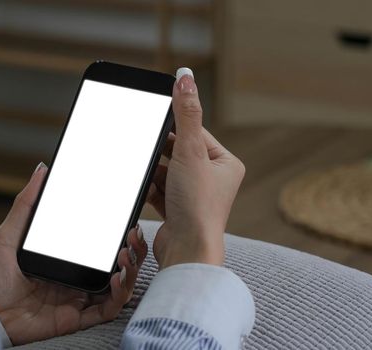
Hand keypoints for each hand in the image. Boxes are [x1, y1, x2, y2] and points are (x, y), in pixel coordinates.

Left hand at [0, 163, 147, 344]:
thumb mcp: (9, 233)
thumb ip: (27, 203)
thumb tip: (41, 170)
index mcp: (63, 258)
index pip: (100, 245)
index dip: (118, 234)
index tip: (127, 219)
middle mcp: (74, 279)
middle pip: (116, 265)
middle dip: (133, 250)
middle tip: (133, 235)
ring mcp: (77, 299)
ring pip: (118, 287)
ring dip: (130, 270)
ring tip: (126, 254)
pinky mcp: (75, 318)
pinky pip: (106, 311)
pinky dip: (119, 296)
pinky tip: (118, 279)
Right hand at [146, 68, 244, 268]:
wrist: (187, 251)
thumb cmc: (197, 206)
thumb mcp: (190, 152)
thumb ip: (186, 114)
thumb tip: (184, 77)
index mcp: (226, 164)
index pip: (196, 133)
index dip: (174, 126)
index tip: (153, 118)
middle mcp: (213, 180)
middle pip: (178, 152)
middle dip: (160, 153)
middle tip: (146, 148)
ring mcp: (193, 197)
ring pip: (165, 172)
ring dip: (153, 173)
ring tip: (149, 176)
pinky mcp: (176, 211)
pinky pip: (158, 190)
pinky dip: (149, 189)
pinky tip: (145, 190)